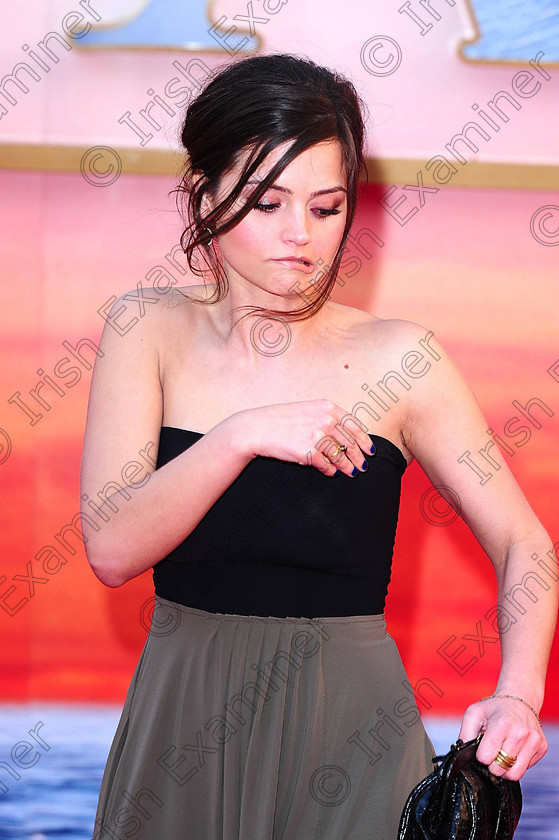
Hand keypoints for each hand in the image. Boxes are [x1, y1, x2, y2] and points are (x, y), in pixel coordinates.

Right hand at [227, 399, 374, 477]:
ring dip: (348, 467)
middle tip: (364, 466)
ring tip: (352, 472)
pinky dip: (331, 471)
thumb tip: (345, 435)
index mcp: (328, 407)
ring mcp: (317, 436)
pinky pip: (327, 465)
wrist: (257, 428)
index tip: (370, 449)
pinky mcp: (309, 452)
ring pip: (341, 456)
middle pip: (350, 442)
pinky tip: (332, 473)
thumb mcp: (308, 410)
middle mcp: (326, 420)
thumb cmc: (281, 420)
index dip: (364, 440)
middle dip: (359, 457)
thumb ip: (327, 418)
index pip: (355, 425)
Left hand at [458, 695, 547, 780]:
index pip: (486, 758)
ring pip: (515, 774)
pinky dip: (517, 763)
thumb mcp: (474, 713)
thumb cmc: (495, 707)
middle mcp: (520, 733)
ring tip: (502, 754)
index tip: (483, 747)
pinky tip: (514, 749)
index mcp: (502, 724)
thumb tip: (462, 752)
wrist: (520, 699)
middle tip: (493, 751)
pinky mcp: (542, 747)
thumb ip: (465, 733)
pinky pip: (525, 769)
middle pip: (500, 769)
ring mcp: (533, 741)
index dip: (481, 755)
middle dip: (492, 764)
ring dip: (505, 768)